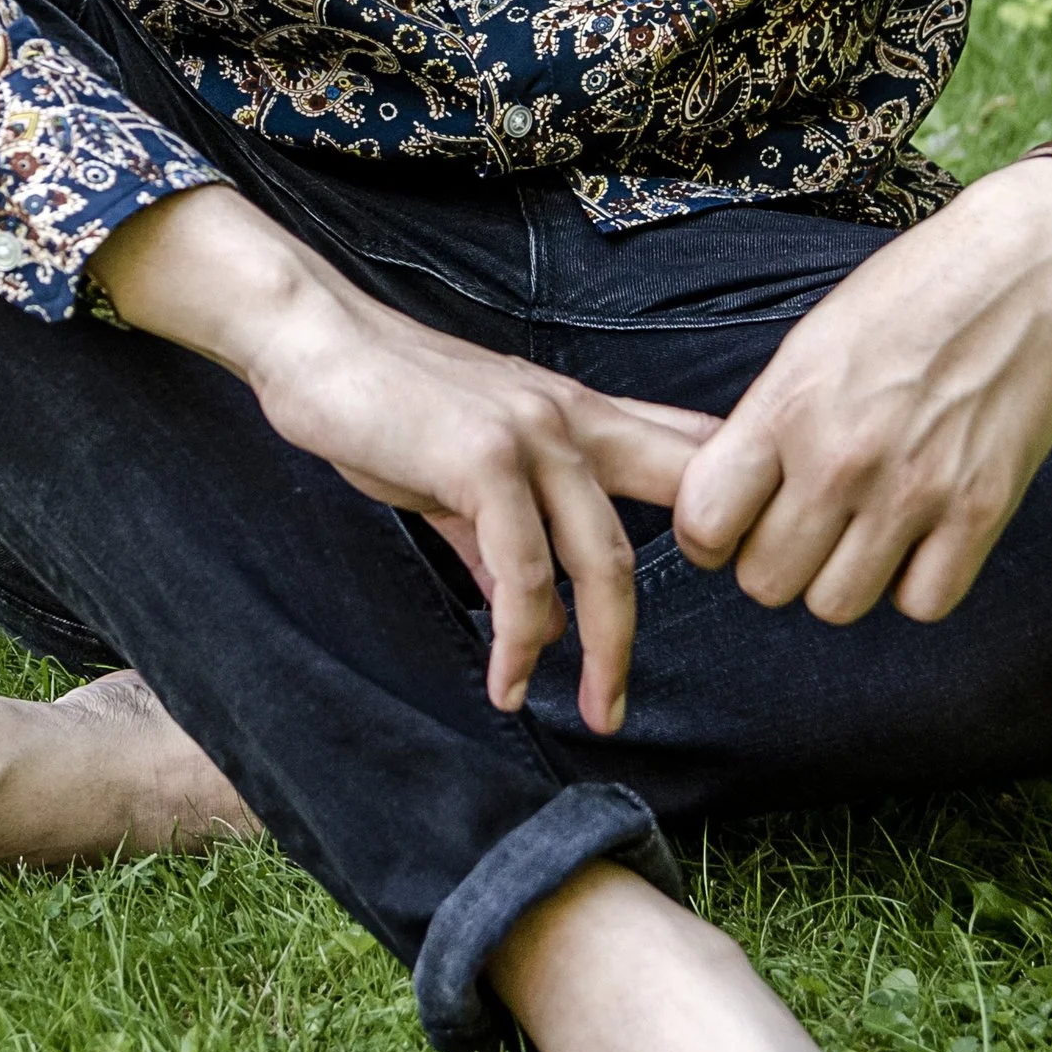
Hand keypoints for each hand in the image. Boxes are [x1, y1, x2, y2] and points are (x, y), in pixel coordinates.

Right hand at [92, 186, 715, 732]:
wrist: (313, 341)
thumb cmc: (383, 404)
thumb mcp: (462, 472)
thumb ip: (502, 541)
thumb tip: (532, 621)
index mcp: (578, 415)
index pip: (690, 449)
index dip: (730, 508)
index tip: (738, 584)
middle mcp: (574, 418)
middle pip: (672, 518)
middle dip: (662, 616)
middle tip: (630, 699)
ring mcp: (534, 435)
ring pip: (602, 560)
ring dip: (602, 650)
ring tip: (592, 709)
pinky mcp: (486, 459)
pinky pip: (524, 572)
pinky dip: (519, 639)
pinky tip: (506, 680)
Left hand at [668, 159, 1051, 627]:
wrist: (1023, 265)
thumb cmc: (910, 293)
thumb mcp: (811, 343)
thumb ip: (767, 425)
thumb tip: (732, 501)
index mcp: (787, 405)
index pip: (703, 526)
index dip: (710, 535)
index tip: (734, 521)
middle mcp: (842, 456)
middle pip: (767, 581)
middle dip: (777, 560)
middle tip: (805, 525)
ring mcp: (913, 490)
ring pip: (836, 605)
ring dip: (843, 577)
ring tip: (862, 531)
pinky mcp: (982, 510)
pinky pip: (923, 603)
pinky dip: (917, 582)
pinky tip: (920, 539)